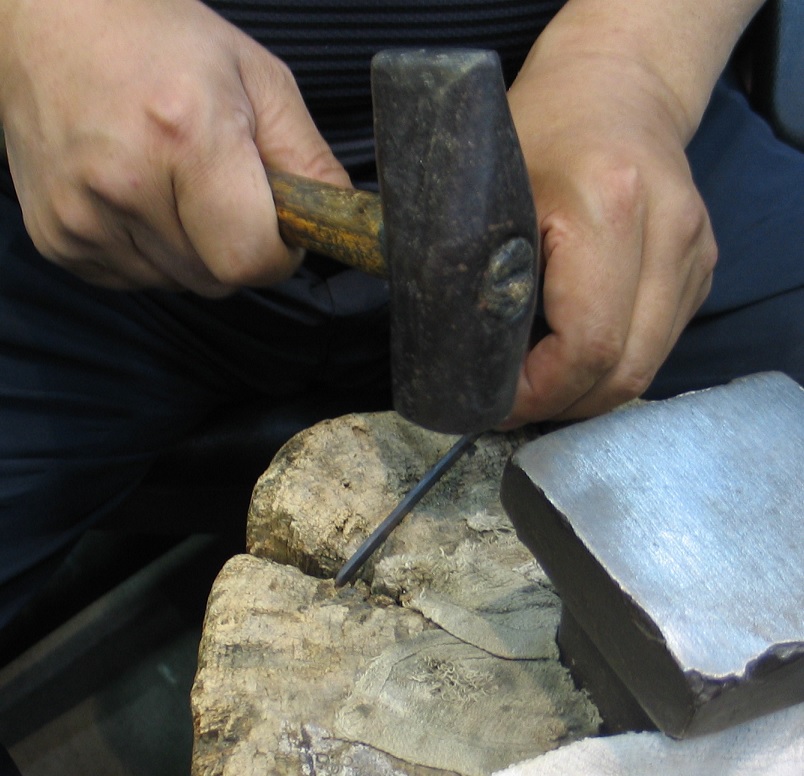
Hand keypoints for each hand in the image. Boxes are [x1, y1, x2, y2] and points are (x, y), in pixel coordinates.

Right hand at [0, 0, 347, 295]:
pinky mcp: (57, 238)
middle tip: (220, 189)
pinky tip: (138, 195)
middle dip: (236, 248)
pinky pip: (136, 279)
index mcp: (185, 135)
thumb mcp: (259, 80)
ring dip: (193, 250)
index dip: (276, 253)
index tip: (275, 226)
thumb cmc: (160, 42)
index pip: (249, 260)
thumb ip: (310, 160)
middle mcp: (125, 182)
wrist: (50, 21)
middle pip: (217, 279)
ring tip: (172, 182)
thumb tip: (340, 221)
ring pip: (179, 283)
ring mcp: (81, 215)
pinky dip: (151, 250)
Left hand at [503, 47, 717, 424]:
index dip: (539, 391)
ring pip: (646, 367)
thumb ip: (484, 275)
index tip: (494, 399)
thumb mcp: (490, 194)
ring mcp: (696, 254)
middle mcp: (670, 234)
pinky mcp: (701, 269)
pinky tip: (572, 360)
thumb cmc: (540, 129)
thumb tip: (473, 361)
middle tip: (510, 406)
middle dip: (562, 405)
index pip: (587, 343)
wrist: (616, 86)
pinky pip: (657, 346)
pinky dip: (611, 366)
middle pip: (625, 370)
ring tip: (537, 389)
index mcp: (612, 207)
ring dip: (587, 394)